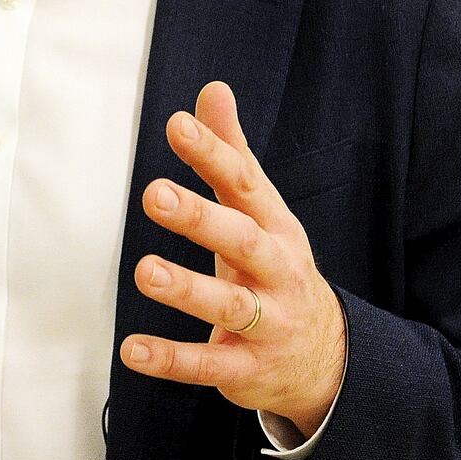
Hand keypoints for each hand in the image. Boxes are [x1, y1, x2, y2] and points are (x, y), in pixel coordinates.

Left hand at [119, 81, 345, 439]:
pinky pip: (208, 365)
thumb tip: (212, 90)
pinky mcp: (249, 369)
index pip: (245, 183)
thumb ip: (232, 153)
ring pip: (230, 305)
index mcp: (275, 226)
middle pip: (242, 240)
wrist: (328, 360)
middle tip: (154, 194)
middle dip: (200, 217)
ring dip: (187, 289)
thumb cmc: (276, 268)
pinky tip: (132, 349)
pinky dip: (171, 358)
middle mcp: (276, 271)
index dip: (212, 153)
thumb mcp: (262, 211)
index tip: (176, 125)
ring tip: (144, 271)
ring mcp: (267, 323)